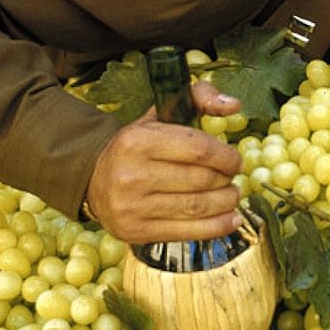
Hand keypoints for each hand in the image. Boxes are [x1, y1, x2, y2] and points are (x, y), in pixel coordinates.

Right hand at [84, 81, 243, 242]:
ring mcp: (132, 207)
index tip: (234, 160)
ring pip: (197, 207)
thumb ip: (198, 98)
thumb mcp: (160, 114)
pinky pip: (188, 232)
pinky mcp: (136, 231)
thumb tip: (234, 105)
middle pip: (200, 179)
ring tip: (231, 195)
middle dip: (226, 179)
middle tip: (231, 178)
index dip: (226, 156)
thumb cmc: (138, 145)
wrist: (94, 179)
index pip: (198, 150)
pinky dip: (217, 226)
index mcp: (137, 141)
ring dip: (225, 202)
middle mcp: (132, 175)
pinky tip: (231, 219)